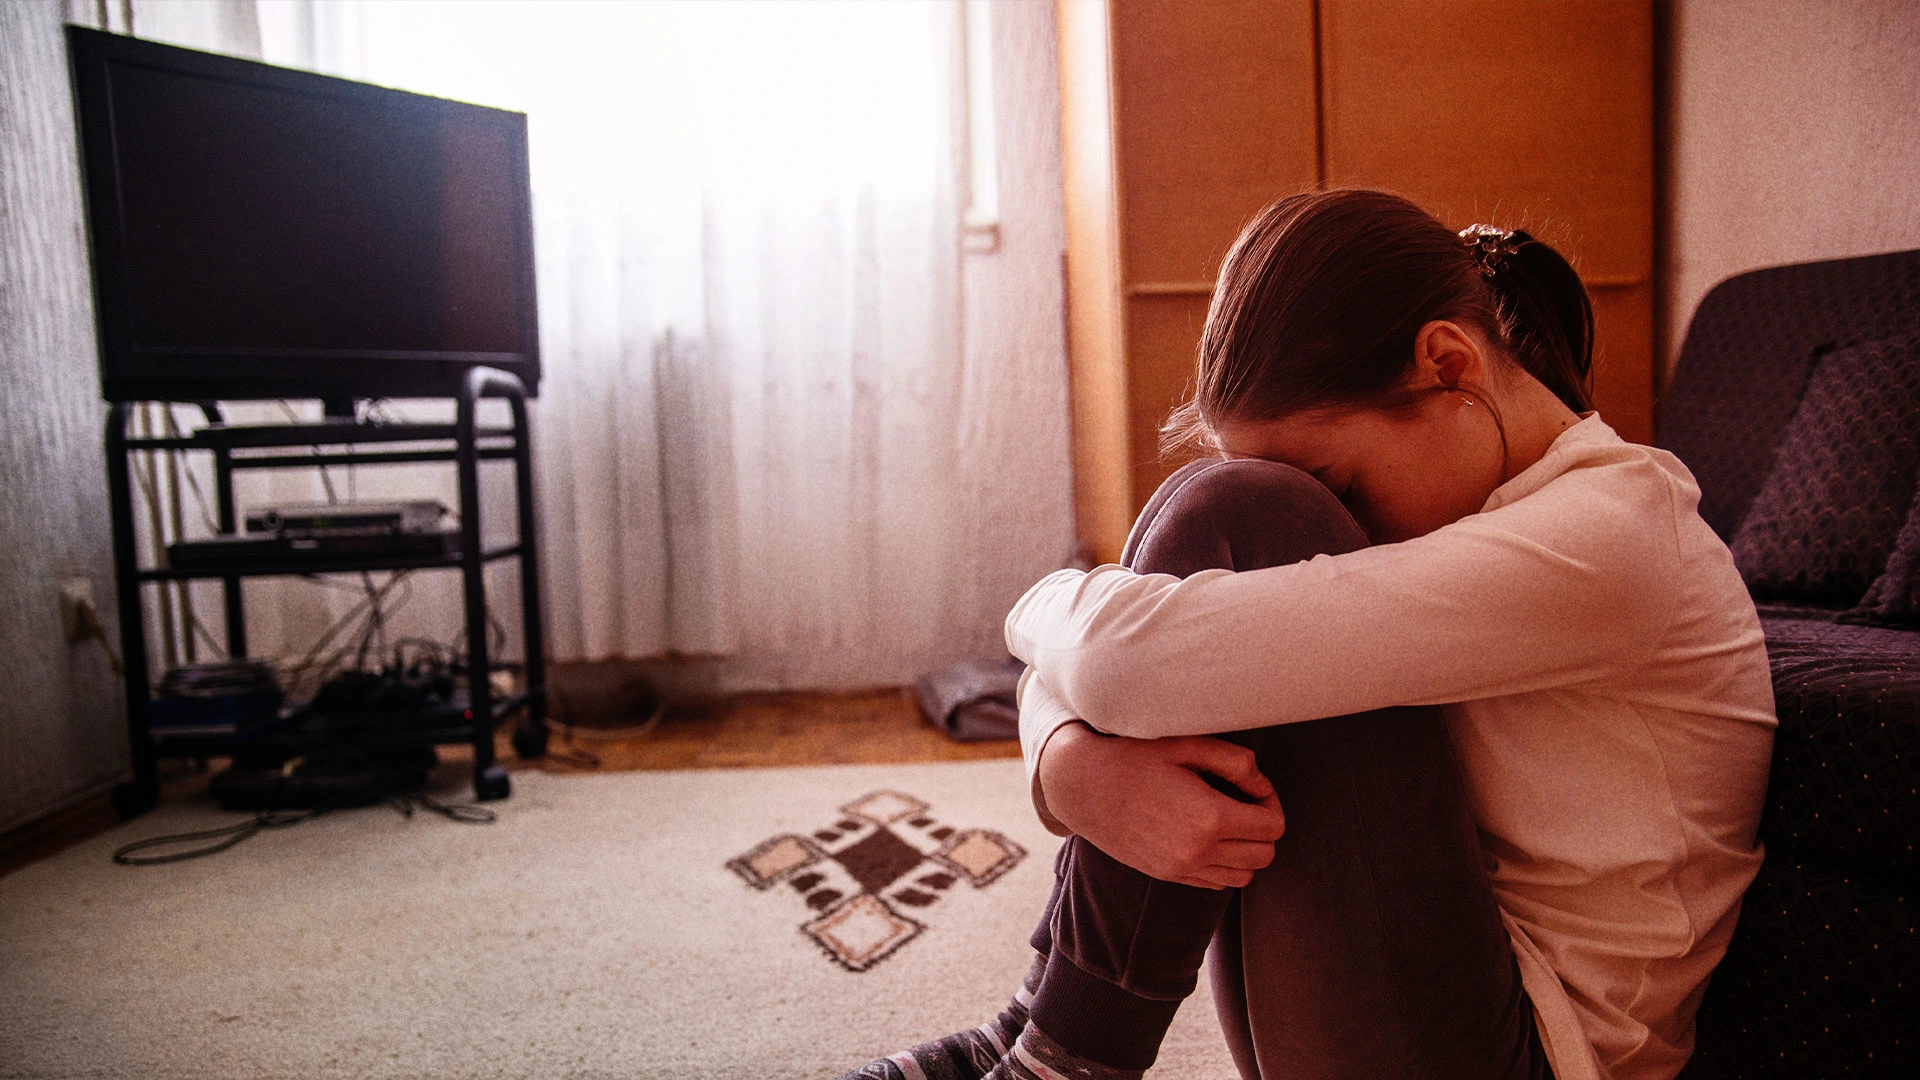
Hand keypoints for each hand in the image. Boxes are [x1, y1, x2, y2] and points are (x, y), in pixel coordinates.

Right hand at [1038, 721, 1285, 889]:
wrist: (1081, 785)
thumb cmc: (1134, 756)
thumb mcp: (1187, 745)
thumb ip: (1235, 762)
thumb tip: (1262, 786)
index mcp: (1210, 817)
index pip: (1273, 826)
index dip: (1271, 803)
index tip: (1253, 787)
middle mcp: (1198, 851)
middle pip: (1265, 856)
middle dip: (1264, 828)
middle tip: (1244, 802)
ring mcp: (1180, 869)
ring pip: (1243, 877)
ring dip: (1246, 851)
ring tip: (1227, 821)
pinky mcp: (1165, 875)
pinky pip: (1214, 883)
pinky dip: (1222, 865)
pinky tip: (1206, 836)